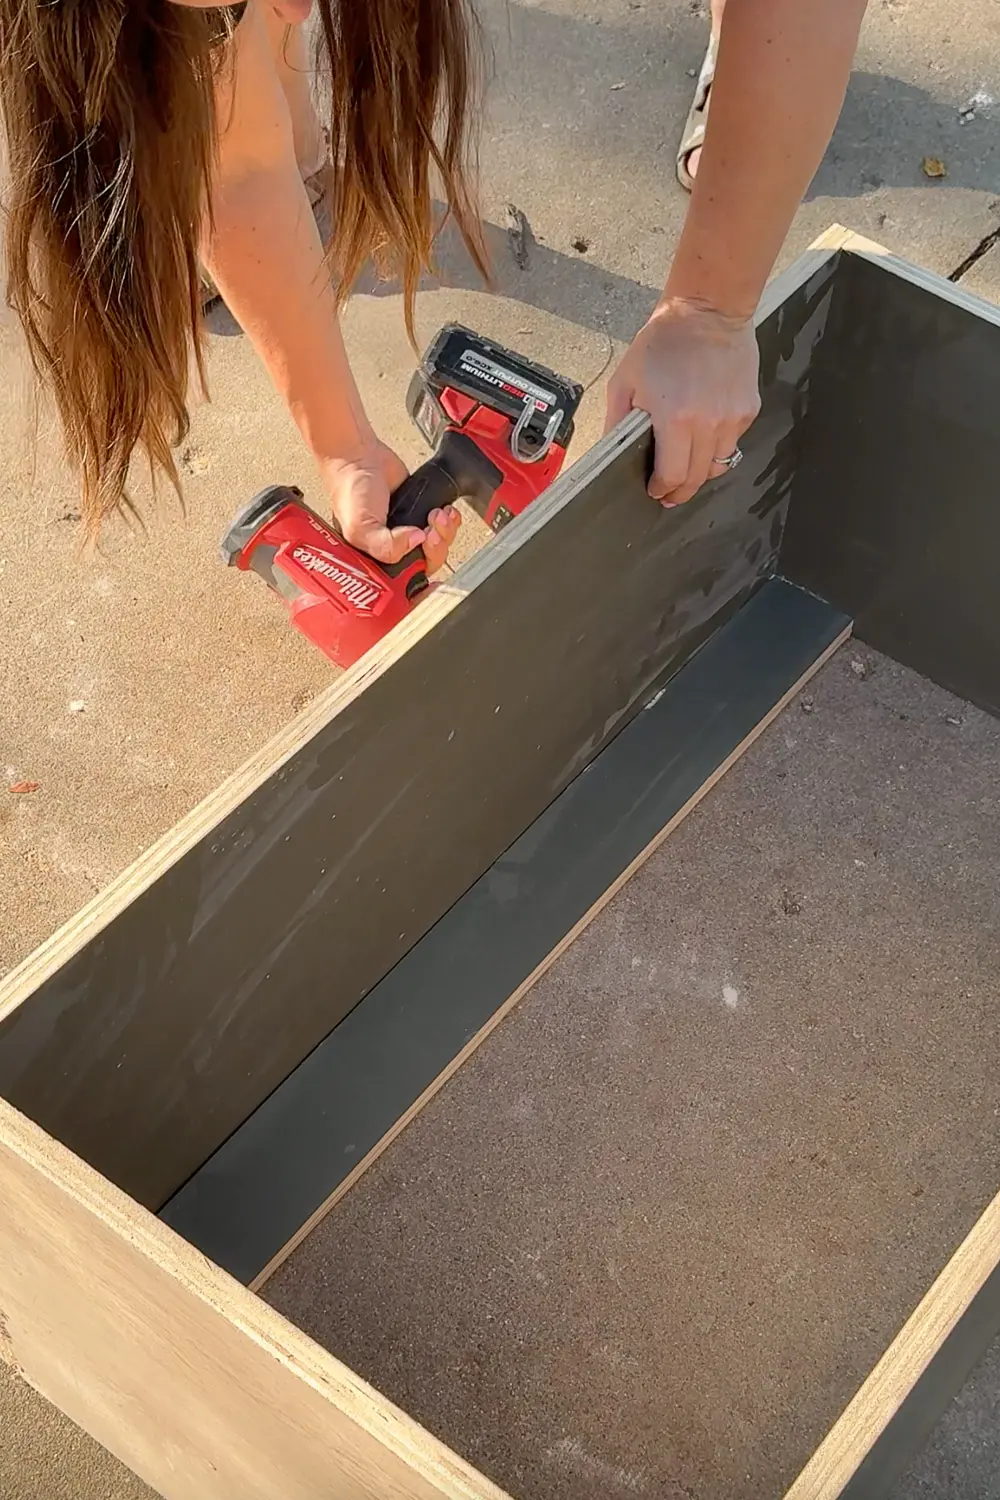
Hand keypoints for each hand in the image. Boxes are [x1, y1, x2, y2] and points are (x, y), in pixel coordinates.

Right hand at [321, 440, 460, 572]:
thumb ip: (386, 546)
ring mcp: (408, 535)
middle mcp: (392, 551)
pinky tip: (443, 512)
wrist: (359, 457)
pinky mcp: (420, 517)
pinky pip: (443, 528)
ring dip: (445, 533)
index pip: (404, 586)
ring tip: (435, 515)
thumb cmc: (349, 491)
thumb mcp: (360, 527)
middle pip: (428, 565)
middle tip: (430, 532)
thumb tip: (415, 542)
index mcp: (375, 563)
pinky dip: (449, 521)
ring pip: (439, 547)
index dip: (422, 587)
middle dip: (436, 549)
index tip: (434, 581)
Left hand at [604, 298, 760, 505]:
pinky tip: (704, 432)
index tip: (656, 492)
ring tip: (687, 465)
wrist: (707, 311)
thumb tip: (611, 456)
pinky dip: (718, 446)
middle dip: (680, 490)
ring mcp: (733, 418)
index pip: (672, 476)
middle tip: (670, 493)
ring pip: (719, 466)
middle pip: (697, 478)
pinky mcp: (748, 409)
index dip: (662, 490)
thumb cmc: (664, 342)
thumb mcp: (624, 381)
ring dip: (701, 471)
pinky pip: (732, 443)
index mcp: (676, 419)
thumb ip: (617, 424)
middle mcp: (709, 423)